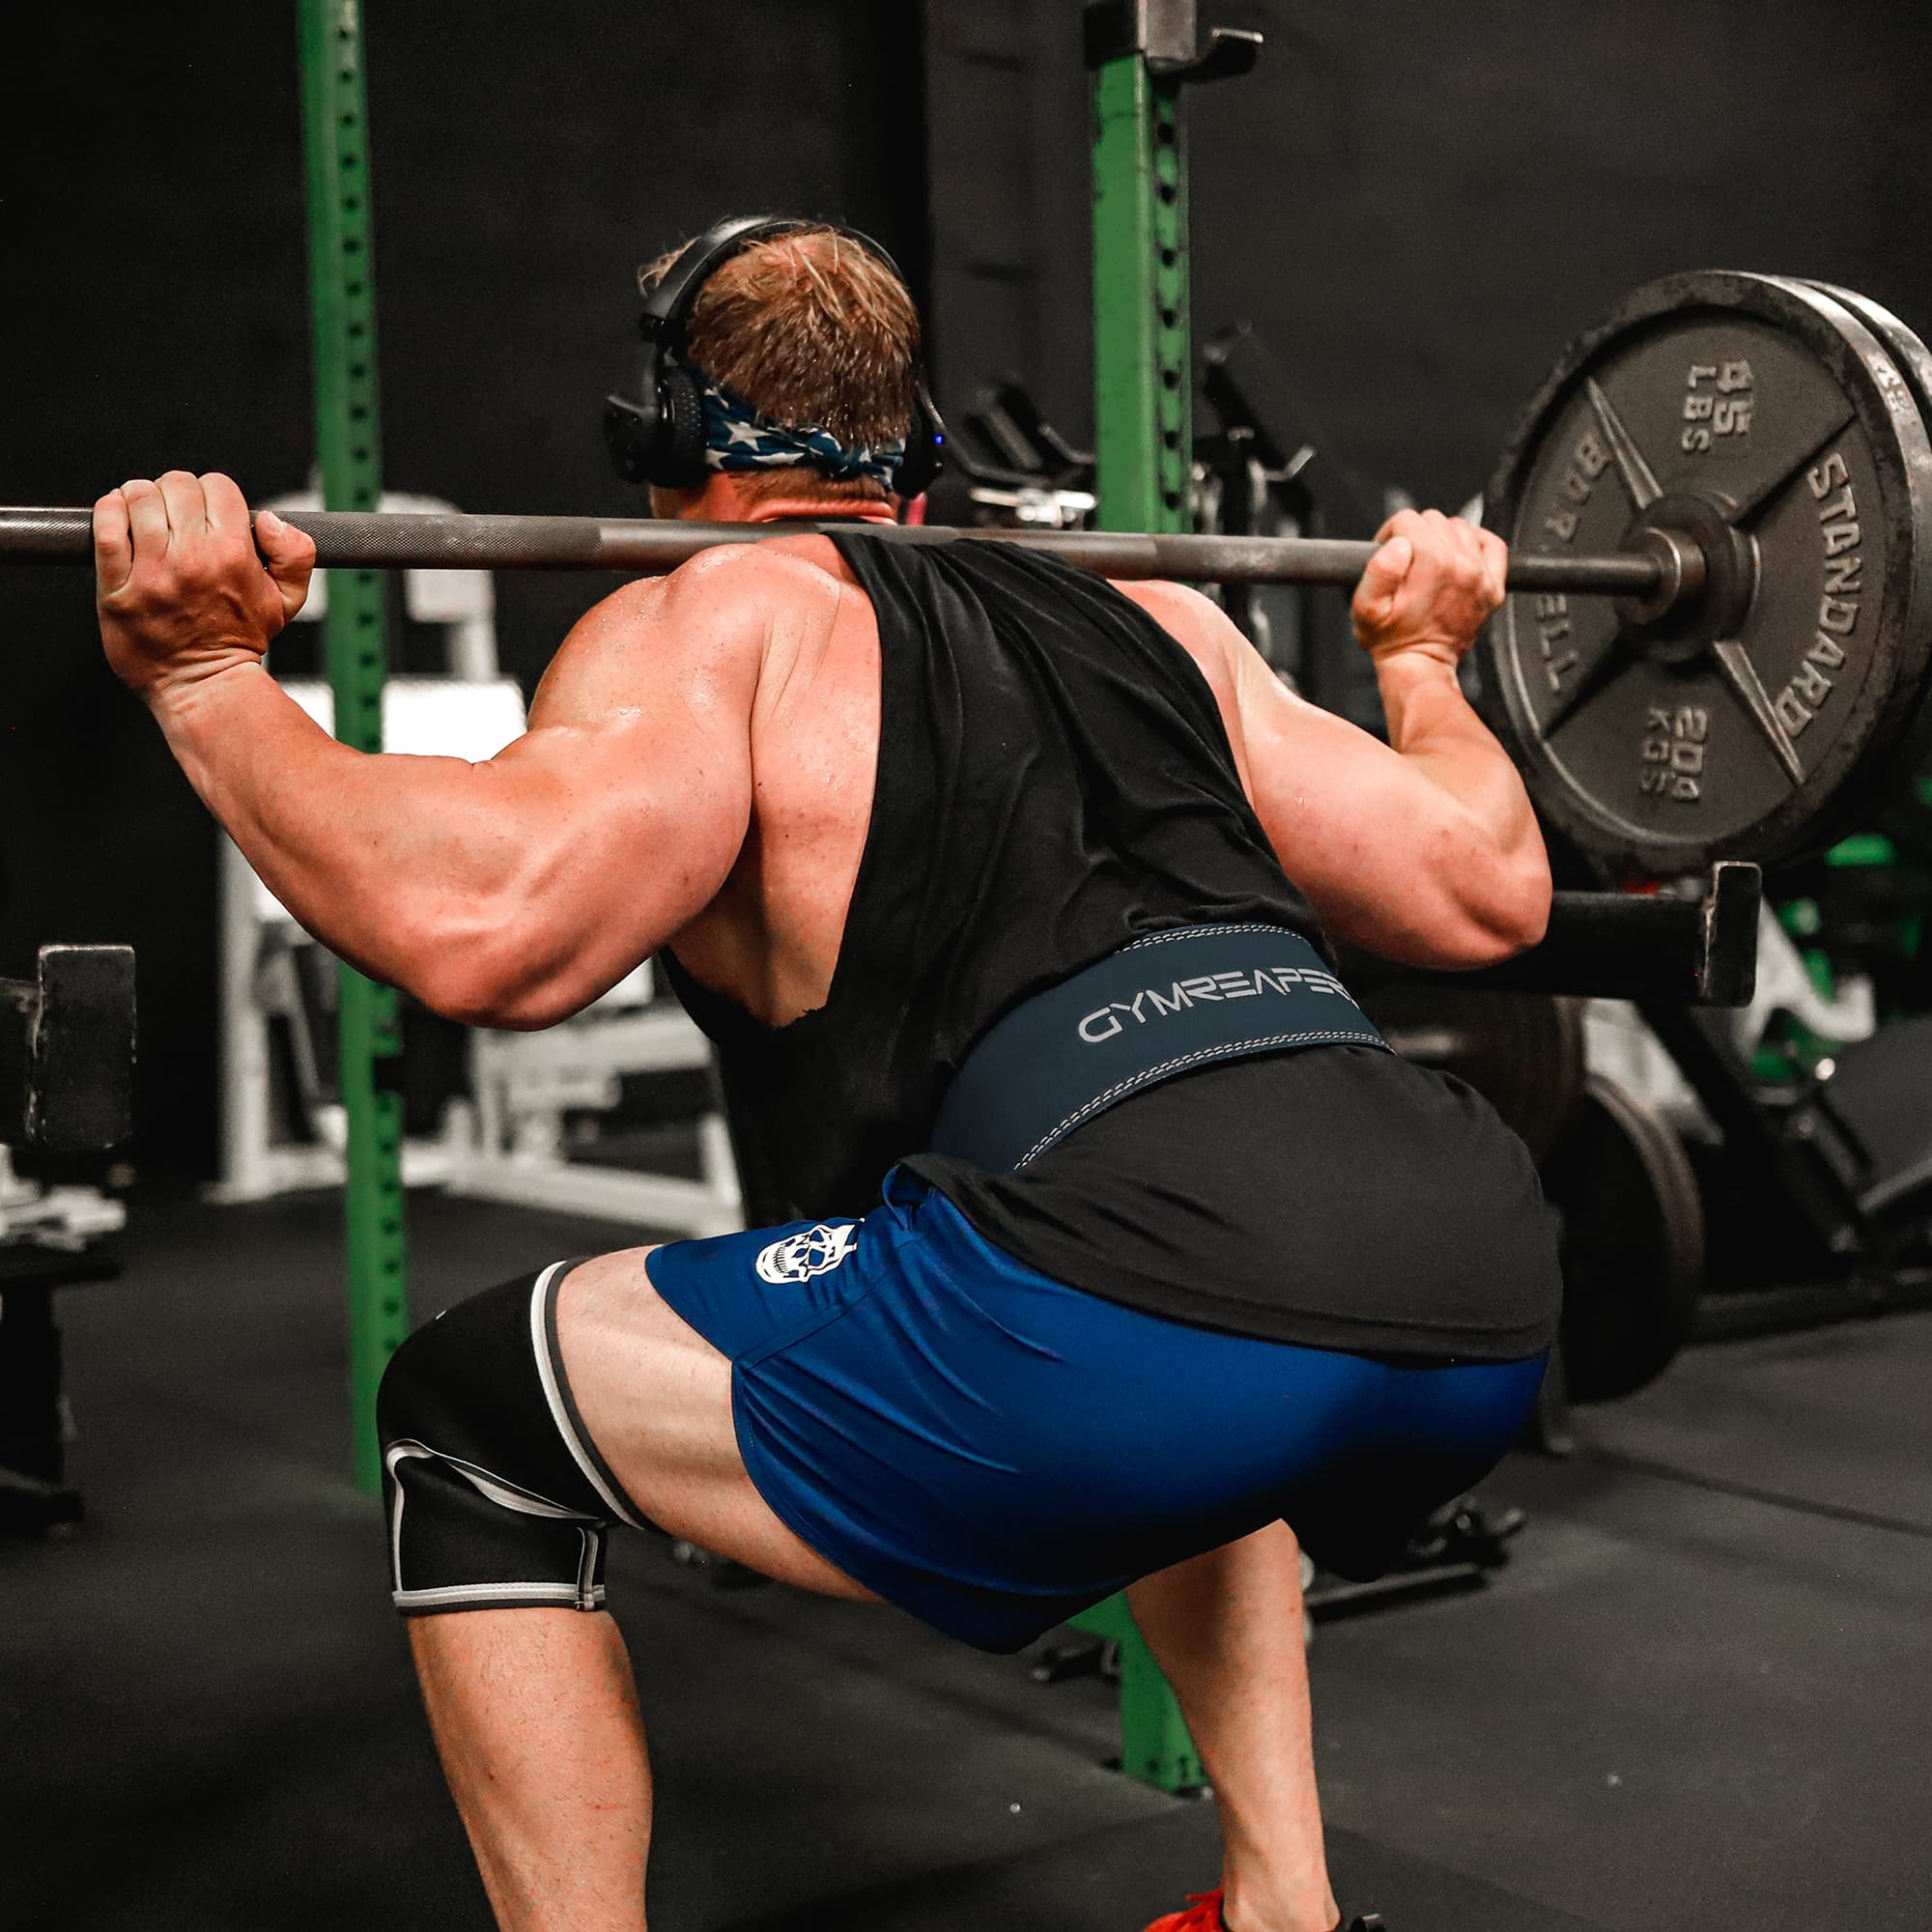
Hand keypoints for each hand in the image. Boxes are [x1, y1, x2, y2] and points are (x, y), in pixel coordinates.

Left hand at [94, 472, 314, 701]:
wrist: (203, 684)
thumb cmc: (241, 639)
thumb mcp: (288, 601)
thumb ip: (296, 553)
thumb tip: (269, 519)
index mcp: (233, 555)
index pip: (218, 486)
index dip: (213, 495)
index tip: (207, 514)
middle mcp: (192, 558)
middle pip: (176, 485)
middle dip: (176, 493)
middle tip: (175, 517)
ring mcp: (152, 572)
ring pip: (138, 497)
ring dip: (140, 499)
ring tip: (147, 519)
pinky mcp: (117, 586)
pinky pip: (105, 526)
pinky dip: (109, 511)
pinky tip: (119, 519)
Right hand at [1350, 507, 1507, 669]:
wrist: (1420, 666)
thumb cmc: (1391, 640)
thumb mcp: (1365, 608)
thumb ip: (1378, 569)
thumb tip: (1398, 543)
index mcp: (1431, 563)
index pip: (1407, 519)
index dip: (1390, 534)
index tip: (1388, 554)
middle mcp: (1461, 564)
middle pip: (1434, 520)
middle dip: (1416, 536)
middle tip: (1407, 564)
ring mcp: (1481, 575)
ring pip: (1460, 528)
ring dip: (1442, 540)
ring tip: (1428, 565)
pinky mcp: (1493, 587)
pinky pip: (1493, 545)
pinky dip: (1475, 543)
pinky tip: (1458, 557)